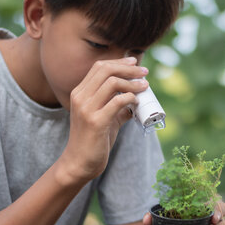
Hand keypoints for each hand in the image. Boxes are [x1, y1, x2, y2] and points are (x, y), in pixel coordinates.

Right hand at [59, 57, 148, 182]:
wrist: (80, 162)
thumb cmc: (93, 141)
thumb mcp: (105, 119)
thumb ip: (117, 109)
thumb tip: (134, 104)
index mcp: (79, 93)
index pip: (99, 67)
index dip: (119, 62)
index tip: (135, 62)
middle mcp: (80, 97)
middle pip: (106, 70)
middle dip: (128, 68)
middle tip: (144, 72)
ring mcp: (86, 109)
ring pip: (112, 83)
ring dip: (132, 82)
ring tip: (145, 86)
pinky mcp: (96, 122)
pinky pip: (116, 102)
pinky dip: (130, 98)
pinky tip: (136, 101)